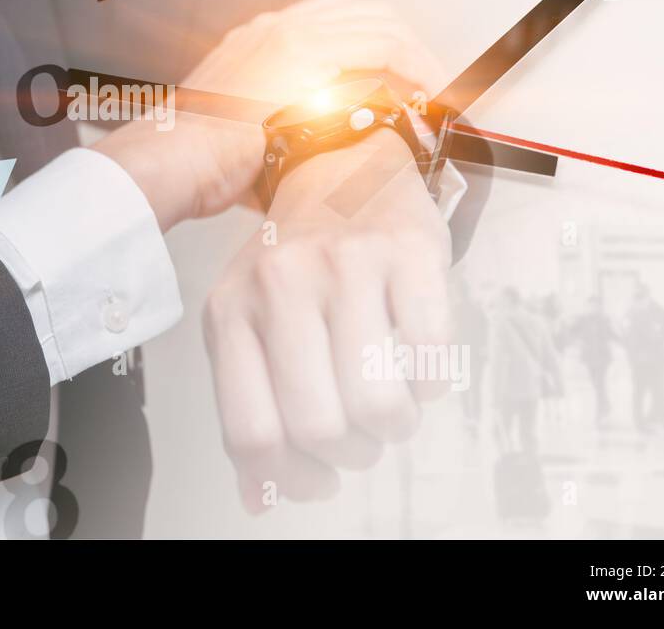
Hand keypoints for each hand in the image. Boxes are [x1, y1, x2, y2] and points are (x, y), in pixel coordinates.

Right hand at [94, 0, 445, 229]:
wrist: (171, 158)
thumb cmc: (196, 157)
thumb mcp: (246, 129)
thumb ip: (284, 125)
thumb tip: (318, 151)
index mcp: (259, 40)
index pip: (337, 20)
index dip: (379, 41)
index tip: (400, 72)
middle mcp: (275, 28)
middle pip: (364, 13)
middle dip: (405, 43)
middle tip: (428, 78)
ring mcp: (290, 37)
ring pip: (378, 24)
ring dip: (415, 55)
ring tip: (433, 88)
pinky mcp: (305, 56)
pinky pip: (380, 48)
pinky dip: (412, 67)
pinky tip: (425, 93)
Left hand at [201, 129, 451, 511]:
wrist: (339, 163)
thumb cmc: (295, 256)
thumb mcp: (250, 318)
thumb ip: (250, 403)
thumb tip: (261, 500)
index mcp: (231, 311)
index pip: (253, 431)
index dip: (292, 479)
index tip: (317, 479)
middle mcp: (280, 285)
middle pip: (318, 426)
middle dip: (351, 454)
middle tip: (361, 436)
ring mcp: (345, 265)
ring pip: (378, 403)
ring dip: (395, 426)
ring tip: (390, 403)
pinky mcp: (408, 252)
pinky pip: (432, 356)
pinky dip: (432, 382)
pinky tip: (416, 362)